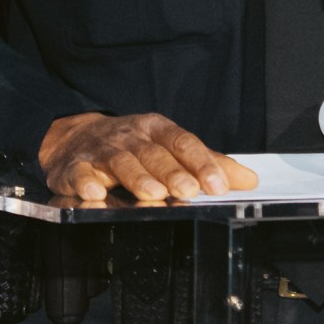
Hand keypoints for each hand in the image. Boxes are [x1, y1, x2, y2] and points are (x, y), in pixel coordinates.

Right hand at [37, 113, 254, 208]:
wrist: (75, 138)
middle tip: (189, 192)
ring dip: (137, 178)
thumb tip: (249, 180)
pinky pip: (80, 172)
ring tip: (153, 194)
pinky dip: (86, 182)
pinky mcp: (75, 166)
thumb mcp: (168, 148)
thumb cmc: (132, 146)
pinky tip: (95, 193)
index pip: (183, 143)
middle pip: (154, 154)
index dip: (202, 163)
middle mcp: (130, 136)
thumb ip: (206, 164)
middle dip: (172, 172)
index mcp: (156, 129)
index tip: (219, 185)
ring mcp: (102, 150)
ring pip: (121, 162)